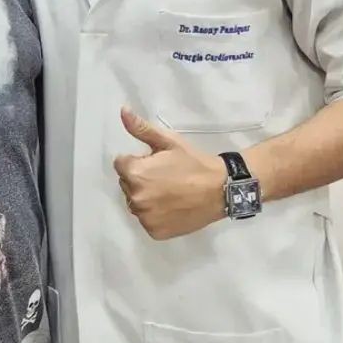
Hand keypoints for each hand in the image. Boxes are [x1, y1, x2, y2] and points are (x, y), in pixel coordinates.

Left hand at [113, 107, 226, 239]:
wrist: (221, 190)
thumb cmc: (193, 163)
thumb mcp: (168, 142)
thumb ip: (141, 129)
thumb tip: (122, 111)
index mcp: (134, 173)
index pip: (121, 164)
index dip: (138, 161)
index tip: (157, 163)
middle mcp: (135, 198)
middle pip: (127, 184)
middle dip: (140, 178)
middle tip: (165, 176)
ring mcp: (144, 217)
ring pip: (136, 202)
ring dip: (146, 197)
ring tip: (169, 192)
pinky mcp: (154, 232)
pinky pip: (147, 220)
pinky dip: (155, 214)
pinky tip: (171, 207)